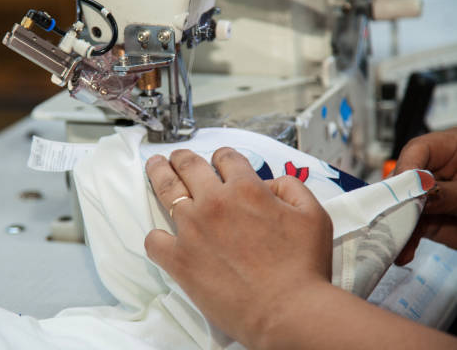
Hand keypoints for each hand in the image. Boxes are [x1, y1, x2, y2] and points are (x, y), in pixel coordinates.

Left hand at [144, 147, 332, 347]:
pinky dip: (156, 237)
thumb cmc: (304, 267)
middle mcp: (215, 202)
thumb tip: (269, 183)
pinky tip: (162, 238)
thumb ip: (291, 188)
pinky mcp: (179, 259)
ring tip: (154, 167)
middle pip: (189, 165)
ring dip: (158, 173)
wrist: (288, 310)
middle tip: (175, 156)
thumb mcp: (313, 216)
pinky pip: (154, 240)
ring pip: (166, 190)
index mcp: (246, 189)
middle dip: (181, 157)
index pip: (225, 158)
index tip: (218, 162)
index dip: (222, 157)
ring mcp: (193, 229)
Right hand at [394, 127, 456, 264]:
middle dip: (396, 202)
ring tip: (395, 242)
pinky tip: (404, 251)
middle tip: (389, 218)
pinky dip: (407, 241)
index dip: (406, 169)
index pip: (419, 151)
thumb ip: (450, 193)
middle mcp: (439, 173)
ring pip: (406, 209)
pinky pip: (414, 229)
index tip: (397, 189)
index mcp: (452, 149)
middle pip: (406, 182)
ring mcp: (436, 199)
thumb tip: (419, 192)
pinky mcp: (435, 222)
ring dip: (397, 227)